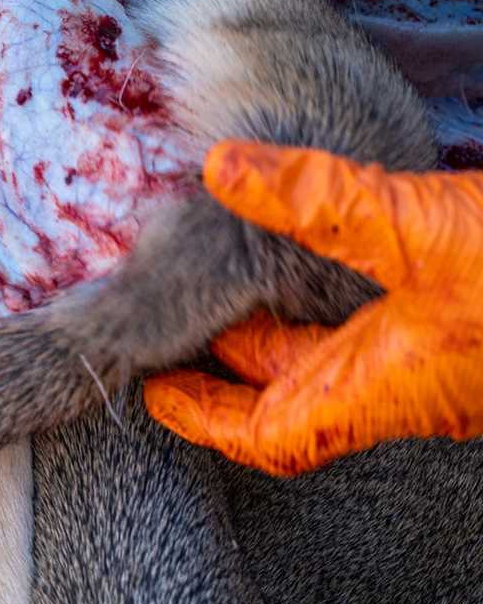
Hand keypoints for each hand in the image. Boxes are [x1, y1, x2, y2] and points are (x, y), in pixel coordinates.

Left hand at [144, 142, 482, 475]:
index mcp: (382, 389)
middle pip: (297, 391)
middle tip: (176, 313)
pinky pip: (381, 336)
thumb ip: (318, 198)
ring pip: (342, 358)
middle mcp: (410, 392)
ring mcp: (441, 369)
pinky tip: (329, 255)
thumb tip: (219, 167)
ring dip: (286, 325)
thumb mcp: (415, 228)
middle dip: (233, 356)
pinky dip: (335, 306)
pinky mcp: (465, 337)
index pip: (270, 435)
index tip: (153, 389)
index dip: (204, 416)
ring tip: (234, 276)